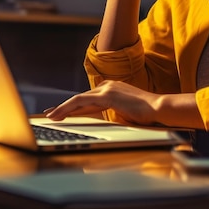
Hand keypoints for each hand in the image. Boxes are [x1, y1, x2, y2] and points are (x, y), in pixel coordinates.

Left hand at [44, 80, 161, 125]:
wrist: (158, 108)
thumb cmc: (146, 114)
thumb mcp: (126, 113)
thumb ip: (114, 113)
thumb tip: (105, 122)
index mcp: (113, 89)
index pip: (88, 99)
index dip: (74, 107)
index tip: (63, 113)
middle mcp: (108, 86)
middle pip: (81, 98)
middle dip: (64, 107)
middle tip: (50, 114)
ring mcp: (107, 89)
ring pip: (78, 99)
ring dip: (62, 109)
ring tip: (50, 117)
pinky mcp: (106, 95)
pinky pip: (81, 102)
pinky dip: (68, 108)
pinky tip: (59, 114)